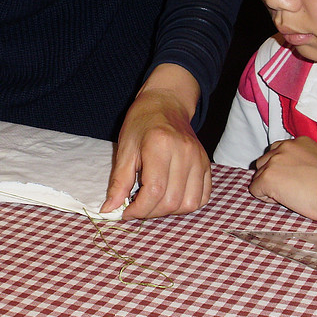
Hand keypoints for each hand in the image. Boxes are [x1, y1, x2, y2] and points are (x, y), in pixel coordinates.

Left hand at [101, 64, 210, 219]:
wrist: (166, 103)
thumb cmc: (141, 123)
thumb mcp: (125, 149)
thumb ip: (119, 182)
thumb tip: (109, 209)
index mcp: (160, 146)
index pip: (154, 191)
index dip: (139, 209)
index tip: (126, 212)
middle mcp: (184, 153)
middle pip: (172, 201)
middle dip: (151, 212)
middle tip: (138, 207)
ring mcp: (199, 159)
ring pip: (189, 204)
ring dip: (169, 212)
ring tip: (154, 202)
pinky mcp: (206, 164)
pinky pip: (202, 197)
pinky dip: (186, 205)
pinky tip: (171, 198)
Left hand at [249, 136, 316, 221]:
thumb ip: (300, 161)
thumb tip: (288, 174)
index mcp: (298, 142)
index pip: (277, 151)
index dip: (281, 167)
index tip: (293, 178)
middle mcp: (284, 147)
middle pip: (264, 161)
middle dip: (272, 175)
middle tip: (290, 188)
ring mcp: (274, 161)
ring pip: (258, 175)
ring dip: (268, 186)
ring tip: (289, 194)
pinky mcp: (267, 177)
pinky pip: (255, 189)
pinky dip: (265, 197)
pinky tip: (284, 199)